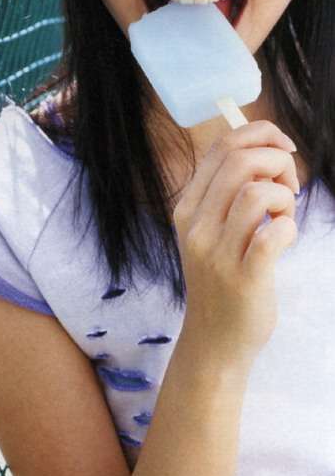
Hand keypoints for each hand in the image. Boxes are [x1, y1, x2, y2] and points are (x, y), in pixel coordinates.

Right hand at [173, 120, 298, 366]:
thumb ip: (227, 194)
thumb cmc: (221, 280)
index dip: (261, 134)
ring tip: (283, 216)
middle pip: (240, 161)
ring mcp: (216, 252)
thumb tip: (266, 152)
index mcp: (187, 207)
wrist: (214, 341)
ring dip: (284, 196)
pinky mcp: (242, 278)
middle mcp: (196, 226)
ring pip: (257, 193)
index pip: (222, 147)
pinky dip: (289, 228)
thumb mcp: (210, 231)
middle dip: (277, 161)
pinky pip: (273, 235)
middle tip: (288, 187)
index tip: (283, 149)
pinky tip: (285, 238)